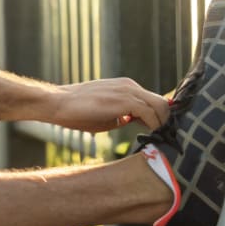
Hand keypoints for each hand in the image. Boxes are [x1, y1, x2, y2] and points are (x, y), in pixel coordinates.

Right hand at [55, 77, 169, 132]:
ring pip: (160, 106)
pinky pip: (149, 112)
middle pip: (162, 102)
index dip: (160, 118)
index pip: (153, 101)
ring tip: (159, 140)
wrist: (58, 103)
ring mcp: (127, 91)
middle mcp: (129, 85)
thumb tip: (135, 122)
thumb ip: (123, 116)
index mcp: (126, 87)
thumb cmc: (77, 112)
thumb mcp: (106, 114)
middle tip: (164, 138)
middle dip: (166, 121)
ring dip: (162, 124)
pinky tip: (150, 136)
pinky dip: (154, 125)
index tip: (160, 132)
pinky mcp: (124, 100)